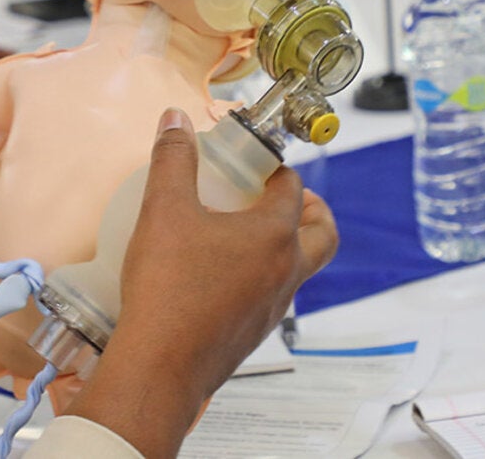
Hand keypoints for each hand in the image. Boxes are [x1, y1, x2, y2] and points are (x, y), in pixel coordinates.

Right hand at [69, 108, 337, 457]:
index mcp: (273, 236)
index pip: (293, 190)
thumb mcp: (162, 210)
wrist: (161, 364)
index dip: (277, 170)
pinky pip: (272, 296)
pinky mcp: (253, 333)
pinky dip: (261, 277)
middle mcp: (285, 272)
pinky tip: (218, 276)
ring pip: (299, 269)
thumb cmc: (168, 287)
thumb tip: (175, 120)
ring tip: (242, 233)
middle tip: (281, 198)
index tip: (256, 163)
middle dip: (312, 211)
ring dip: (286, 245)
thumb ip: (172, 160)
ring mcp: (273, 307)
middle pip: (324, 235)